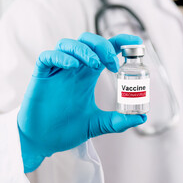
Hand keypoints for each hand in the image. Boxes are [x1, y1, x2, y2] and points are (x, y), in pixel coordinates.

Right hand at [18, 33, 145, 172]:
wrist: (43, 141)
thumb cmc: (67, 129)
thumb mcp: (97, 124)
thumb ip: (117, 121)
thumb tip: (141, 118)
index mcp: (87, 76)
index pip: (104, 50)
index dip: (119, 42)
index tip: (135, 44)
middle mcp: (74, 70)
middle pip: (87, 41)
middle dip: (102, 45)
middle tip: (112, 63)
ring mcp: (57, 71)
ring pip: (68, 44)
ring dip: (84, 50)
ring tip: (95, 65)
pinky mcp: (41, 75)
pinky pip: (48, 56)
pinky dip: (61, 57)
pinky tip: (73, 66)